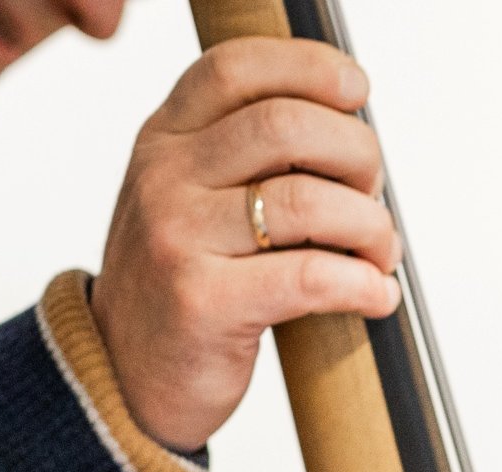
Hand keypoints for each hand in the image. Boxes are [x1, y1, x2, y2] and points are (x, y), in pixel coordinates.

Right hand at [90, 38, 405, 451]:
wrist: (122, 374)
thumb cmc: (185, 282)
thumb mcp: (195, 198)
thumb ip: (247, 156)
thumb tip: (354, 137)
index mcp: (166, 137)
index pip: (237, 68)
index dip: (310, 68)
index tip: (357, 92)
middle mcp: (163, 176)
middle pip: (285, 125)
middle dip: (357, 155)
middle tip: (371, 196)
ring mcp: (176, 236)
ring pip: (306, 201)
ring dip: (370, 227)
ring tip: (379, 254)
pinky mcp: (201, 301)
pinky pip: (310, 277)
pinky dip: (362, 284)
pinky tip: (376, 295)